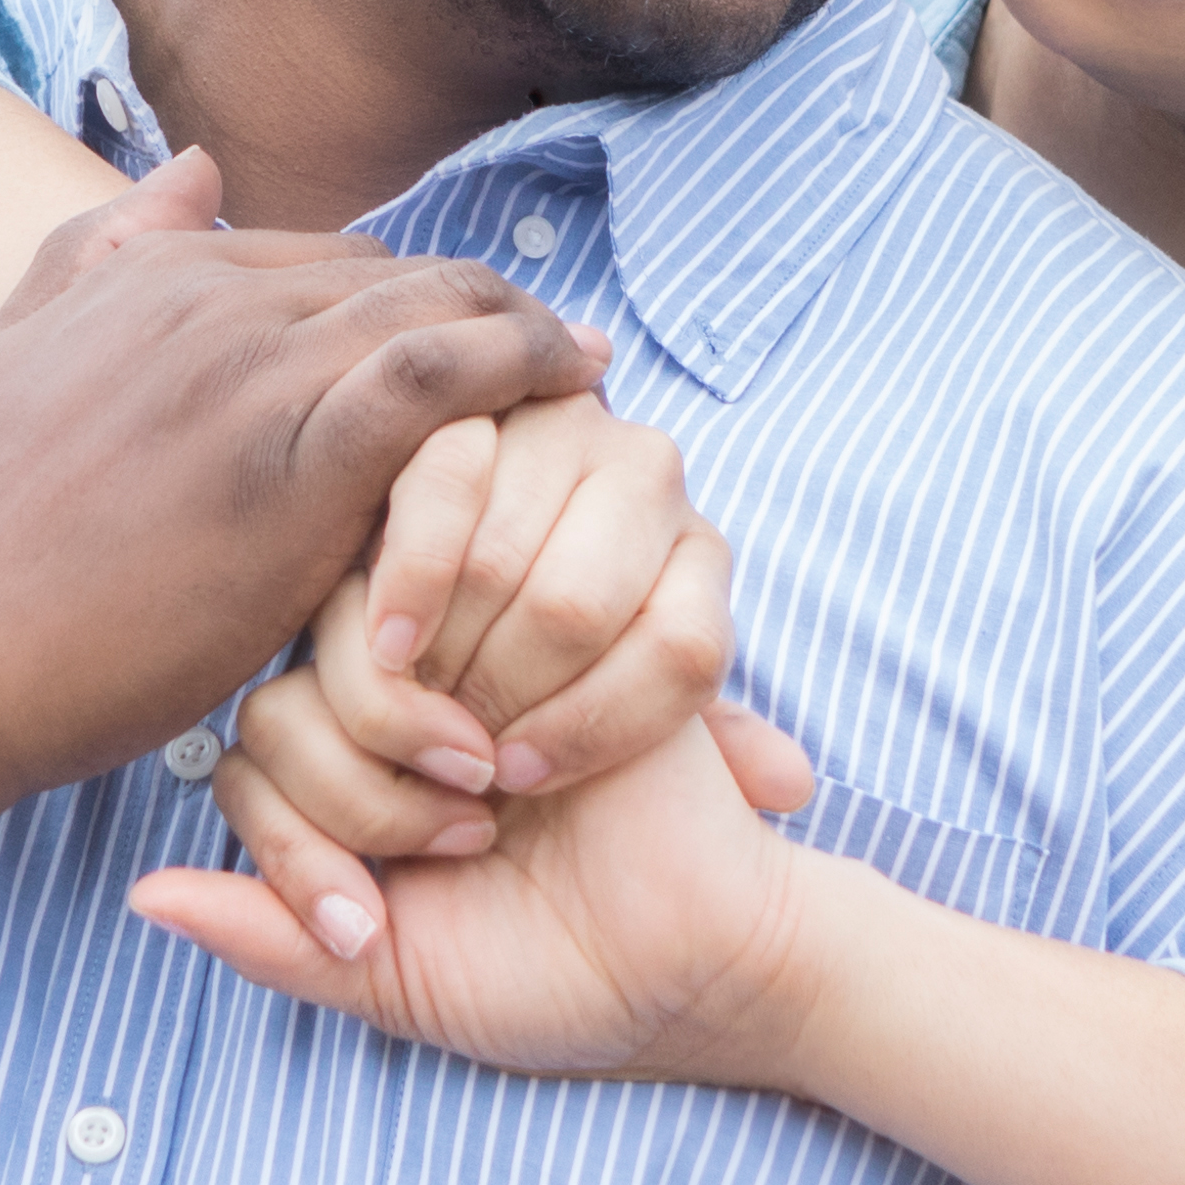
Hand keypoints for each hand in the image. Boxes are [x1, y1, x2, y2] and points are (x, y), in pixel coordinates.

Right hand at [0, 155, 603, 817]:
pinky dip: (517, 369)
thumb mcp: (11, 358)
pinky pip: (438, 378)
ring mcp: (250, 371)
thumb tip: (196, 165)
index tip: (474, 337)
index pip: (328, 256)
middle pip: (396, 272)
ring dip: (524, 333)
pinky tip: (568, 396)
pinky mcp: (292, 459)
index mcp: (148, 276)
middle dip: (484, 305)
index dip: (410, 294)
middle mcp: (207, 299)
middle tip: (561, 354)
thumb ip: (97, 254)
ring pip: (432, 306)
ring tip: (585, 375)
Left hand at [131, 683, 830, 1083]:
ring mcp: (469, 649)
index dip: (294, 845)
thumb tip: (141, 896)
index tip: (372, 925)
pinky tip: (542, 762)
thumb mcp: (385, 976)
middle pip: (290, 690)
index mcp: (344, 777)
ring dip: (418, 738)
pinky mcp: (550, 613)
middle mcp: (394, 703)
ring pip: (361, 636)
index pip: (250, 759)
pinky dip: (489, 694)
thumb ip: (271, 939)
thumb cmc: (546, 973)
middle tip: (460, 844)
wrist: (697, 965)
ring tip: (498, 801)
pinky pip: (459, 597)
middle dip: (360, 792)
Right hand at [338, 392, 734, 794]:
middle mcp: (649, 475)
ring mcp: (563, 426)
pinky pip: (442, 491)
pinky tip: (391, 640)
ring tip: (421, 698)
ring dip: (449, 651)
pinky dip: (411, 579)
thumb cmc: (543, 657)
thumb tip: (793, 781)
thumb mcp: (630, 698)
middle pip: (579, 611)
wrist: (458, 550)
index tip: (521, 777)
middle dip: (505, 697)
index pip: (683, 655)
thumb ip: (703, 745)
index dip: (595, 730)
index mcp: (698, 553)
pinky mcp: (472, 403)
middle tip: (455, 742)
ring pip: (503, 563)